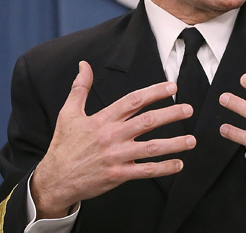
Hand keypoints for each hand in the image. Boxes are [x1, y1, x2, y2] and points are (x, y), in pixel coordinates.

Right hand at [31, 61, 195, 218]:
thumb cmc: (64, 145)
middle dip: (170, 114)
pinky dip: (163, 168)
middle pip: (146, 122)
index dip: (154, 92)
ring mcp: (116, 157)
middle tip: (189, 109)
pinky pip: (145, 171)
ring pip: (150, 148)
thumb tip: (84, 65)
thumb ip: (80, 88)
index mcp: (102, 119)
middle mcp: (112, 136)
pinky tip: (179, 164)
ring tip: (192, 140)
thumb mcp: (68, 114)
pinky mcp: (118, 175)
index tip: (172, 86)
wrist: (53, 180)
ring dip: (174, 144)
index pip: (132, 101)